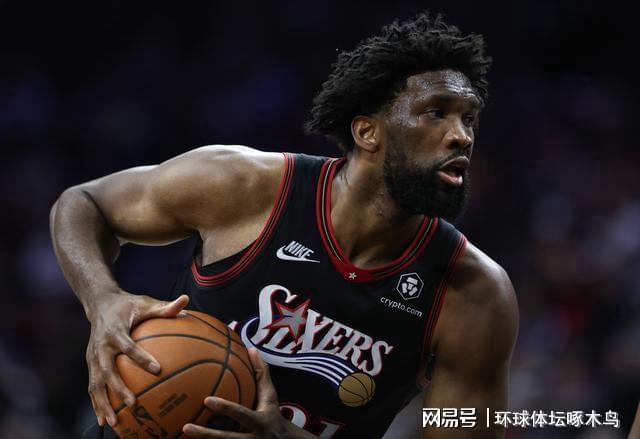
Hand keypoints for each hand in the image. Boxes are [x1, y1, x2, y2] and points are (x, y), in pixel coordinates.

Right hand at [86, 292, 188, 427]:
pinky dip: (97, 404)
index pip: (129, 346)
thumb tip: (186, 301)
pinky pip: (93, 386)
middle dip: (118, 388)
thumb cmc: (128, 305)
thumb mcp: (145, 303)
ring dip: (103, 404)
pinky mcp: (90, 364)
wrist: (99, 303)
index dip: (142, 358)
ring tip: (113, 422)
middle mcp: (100, 346)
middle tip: (133, 403)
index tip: (158, 369)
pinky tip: (105, 421)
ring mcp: (93, 357)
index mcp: (114, 331)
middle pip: (107, 370)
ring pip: (96, 384)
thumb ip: (164, 307)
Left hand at [183, 349, 315, 438]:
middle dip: (206, 434)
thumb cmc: (272, 414)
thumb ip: (261, 373)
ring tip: (182, 435)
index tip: (207, 400)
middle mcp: (251, 438)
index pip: (241, 414)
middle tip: (186, 427)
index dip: (225, 408)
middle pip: (226, 438)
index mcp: (259, 421)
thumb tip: (251, 349)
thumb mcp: (270, 396)